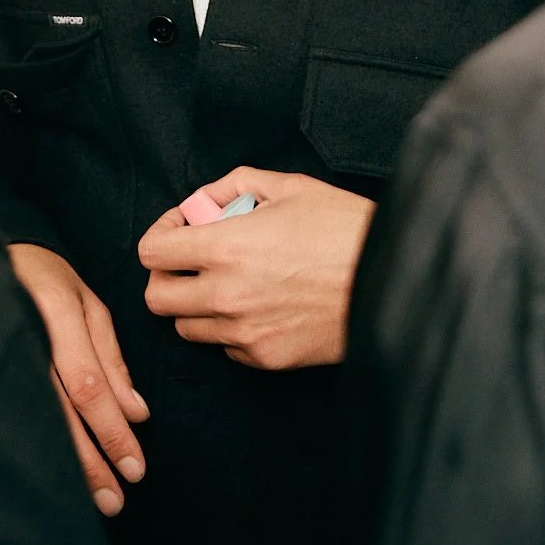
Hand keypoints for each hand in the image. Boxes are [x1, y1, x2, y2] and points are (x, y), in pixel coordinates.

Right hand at [7, 243, 148, 516]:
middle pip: (61, 410)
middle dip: (91, 461)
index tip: (135, 469)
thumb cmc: (43, 277)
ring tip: (91, 500)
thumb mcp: (86, 302)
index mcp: (56, 314)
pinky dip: (35, 447)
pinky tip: (49, 477)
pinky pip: (14, 414)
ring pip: (35, 420)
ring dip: (66, 464)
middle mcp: (26, 337)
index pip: (88, 385)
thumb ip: (111, 357)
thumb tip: (138, 414)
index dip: (112, 431)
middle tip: (116, 502)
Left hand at [137, 167, 374, 369]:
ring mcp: (245, 332)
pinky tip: (258, 305)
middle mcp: (227, 295)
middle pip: (156, 298)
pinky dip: (230, 328)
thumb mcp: (290, 187)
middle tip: (192, 260)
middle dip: (167, 275)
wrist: (392, 282)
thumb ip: (235, 185)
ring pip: (186, 327)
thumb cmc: (344, 229)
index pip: (151, 252)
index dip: (161, 234)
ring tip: (228, 282)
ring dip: (196, 304)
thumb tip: (204, 201)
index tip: (181, 228)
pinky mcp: (266, 358)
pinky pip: (225, 347)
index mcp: (227, 247)